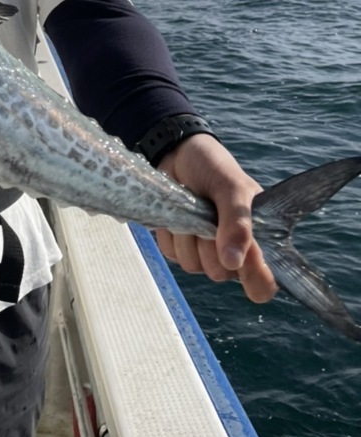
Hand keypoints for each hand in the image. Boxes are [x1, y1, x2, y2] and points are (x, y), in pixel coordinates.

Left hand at [155, 133, 277, 302]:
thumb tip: (234, 262)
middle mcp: (233, 251)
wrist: (179, 153)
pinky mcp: (179, 245)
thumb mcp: (231, 187)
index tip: (238, 261)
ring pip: (193, 265)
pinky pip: (171, 253)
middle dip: (210, 244)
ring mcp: (204, 250)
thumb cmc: (214, 167)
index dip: (255, 280)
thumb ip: (237, 223)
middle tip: (209, 213)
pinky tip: (178, 213)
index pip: (264, 282)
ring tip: (194, 208)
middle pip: (221, 274)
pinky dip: (171, 233)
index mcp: (257, 239)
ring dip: (188, 236)